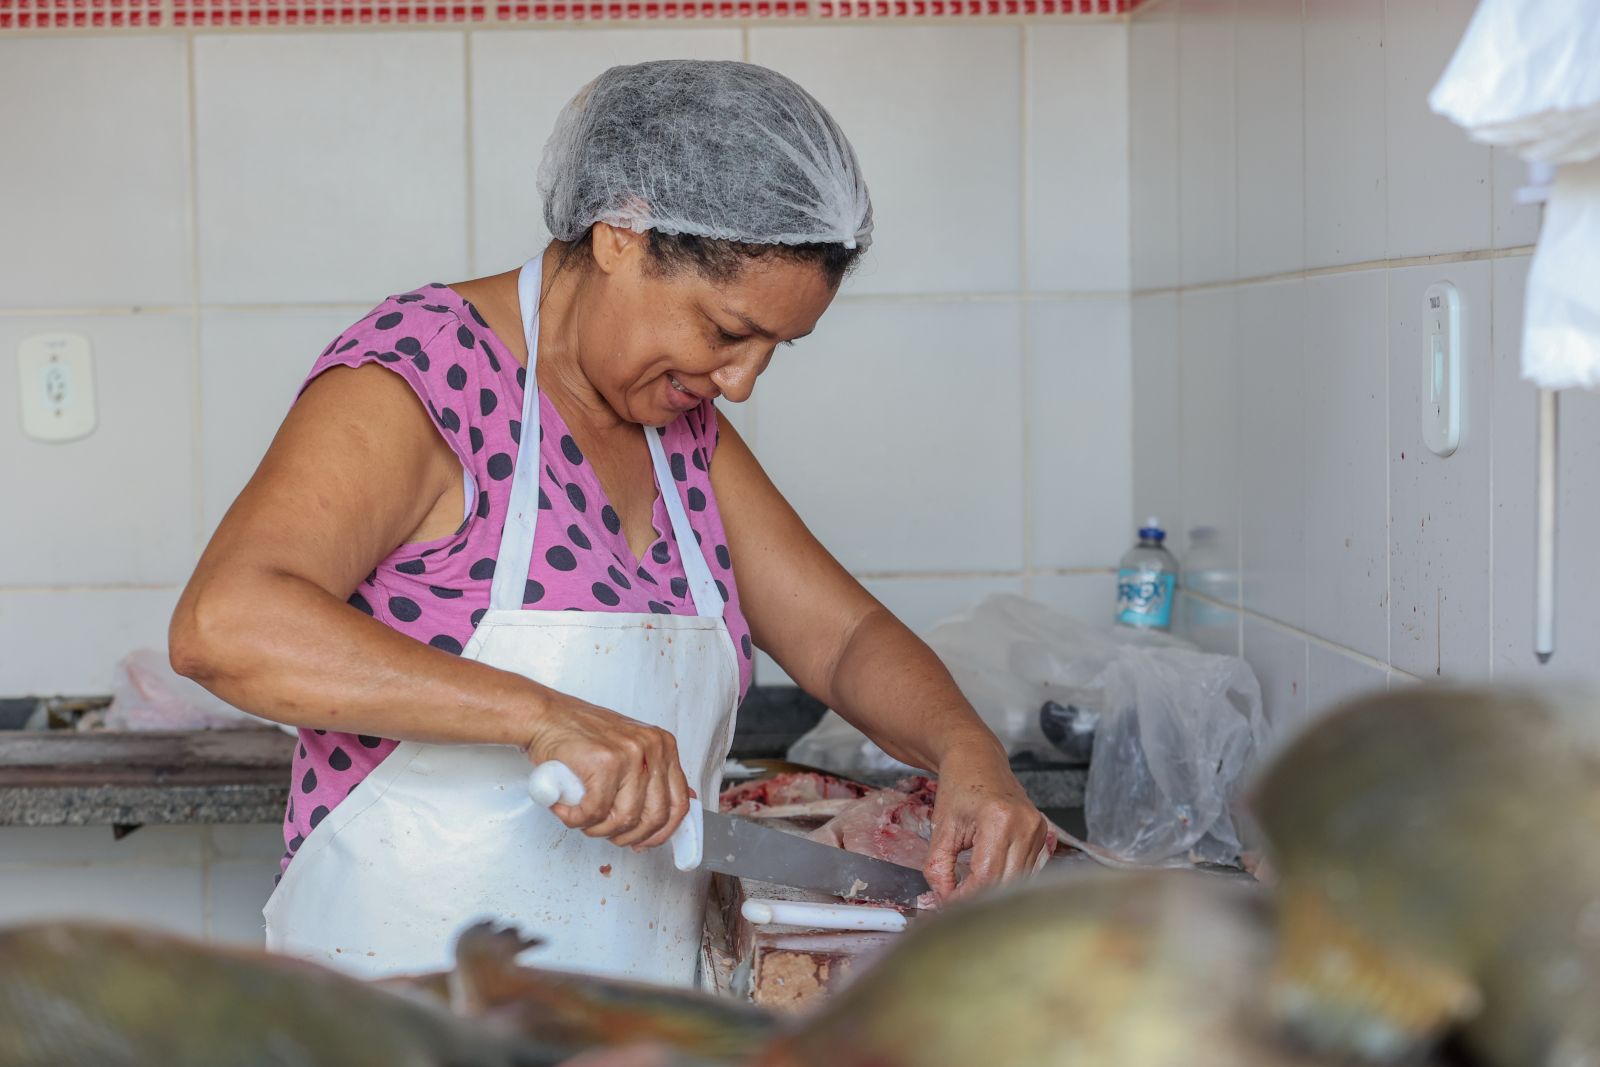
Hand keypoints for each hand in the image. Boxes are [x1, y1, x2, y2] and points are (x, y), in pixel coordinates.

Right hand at [524, 697, 691, 849]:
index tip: (644, 842)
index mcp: (664, 746)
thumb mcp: (629, 750)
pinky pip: (595, 812)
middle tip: (607, 833)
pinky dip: (576, 820)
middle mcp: (652, 748)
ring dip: (599, 830)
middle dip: (629, 836)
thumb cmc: (582, 735)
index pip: (679, 802)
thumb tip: (677, 810)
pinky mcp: (603, 764)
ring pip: (625, 818)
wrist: (546, 716)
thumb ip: (651, 775)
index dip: (662, 832)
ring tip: (583, 820)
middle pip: (654, 816)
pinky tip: (567, 811)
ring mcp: (629, 755)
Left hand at [924, 736, 1049, 901]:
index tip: (947, 902)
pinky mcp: (1043, 834)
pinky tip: (989, 874)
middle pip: (1006, 883)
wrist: (977, 760)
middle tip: (956, 901)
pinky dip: (1007, 878)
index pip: (986, 877)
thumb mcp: (940, 828)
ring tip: (970, 887)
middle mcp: (1025, 825)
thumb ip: (938, 868)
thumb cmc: (958, 788)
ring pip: (1019, 881)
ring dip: (994, 891)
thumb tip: (944, 901)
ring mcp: (1038, 830)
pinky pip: (1027, 870)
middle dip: (979, 898)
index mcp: (998, 819)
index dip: (965, 897)